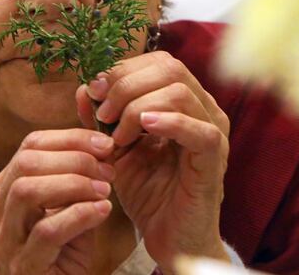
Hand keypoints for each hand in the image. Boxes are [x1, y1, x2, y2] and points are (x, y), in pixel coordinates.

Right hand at [0, 129, 115, 274]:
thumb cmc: (64, 251)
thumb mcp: (68, 206)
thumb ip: (76, 177)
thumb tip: (103, 146)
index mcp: (2, 190)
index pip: (31, 145)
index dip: (71, 139)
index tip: (105, 144)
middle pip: (26, 163)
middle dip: (74, 158)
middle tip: (107, 170)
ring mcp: (4, 241)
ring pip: (27, 191)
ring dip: (74, 184)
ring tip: (105, 191)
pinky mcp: (22, 267)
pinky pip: (47, 230)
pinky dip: (80, 214)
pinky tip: (102, 211)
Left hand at [78, 51, 231, 272]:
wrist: (169, 237)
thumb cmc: (149, 193)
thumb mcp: (117, 149)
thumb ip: (102, 118)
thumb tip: (84, 89)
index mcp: (186, 102)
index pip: (158, 62)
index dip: (123, 69)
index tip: (94, 91)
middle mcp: (204, 109)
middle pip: (169, 68)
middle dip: (126, 85)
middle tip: (102, 114)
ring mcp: (213, 131)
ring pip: (179, 92)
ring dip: (138, 107)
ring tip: (118, 134)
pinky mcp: (214, 159)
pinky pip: (200, 130)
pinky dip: (169, 123)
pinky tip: (143, 129)